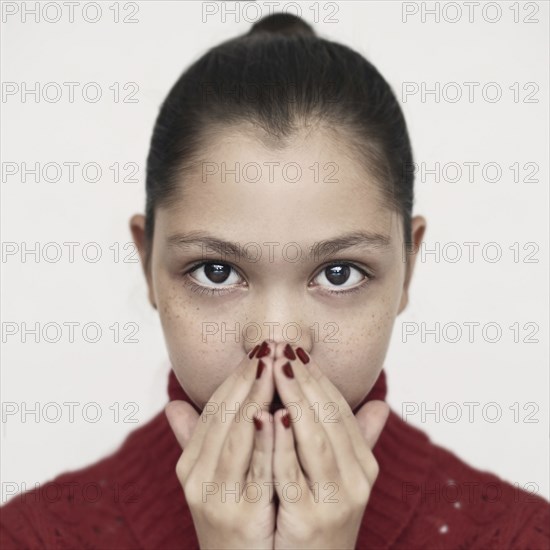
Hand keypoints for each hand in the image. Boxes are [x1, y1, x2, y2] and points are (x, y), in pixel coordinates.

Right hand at [165, 340, 277, 549]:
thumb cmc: (233, 519)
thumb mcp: (212, 479)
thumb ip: (199, 440)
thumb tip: (173, 405)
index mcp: (192, 462)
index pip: (214, 407)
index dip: (236, 377)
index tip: (258, 350)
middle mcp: (196, 475)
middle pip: (222, 414)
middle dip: (246, 377)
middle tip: (267, 346)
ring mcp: (213, 495)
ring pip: (233, 433)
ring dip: (253, 396)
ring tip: (271, 367)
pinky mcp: (236, 514)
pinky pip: (251, 470)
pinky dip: (261, 439)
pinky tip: (273, 414)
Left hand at [271, 343, 389, 549]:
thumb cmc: (319, 520)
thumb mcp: (341, 479)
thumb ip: (356, 440)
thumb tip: (380, 405)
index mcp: (362, 464)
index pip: (341, 409)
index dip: (319, 378)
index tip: (297, 351)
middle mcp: (356, 479)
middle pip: (330, 417)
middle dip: (306, 379)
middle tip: (285, 348)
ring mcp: (337, 500)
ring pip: (317, 438)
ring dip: (297, 399)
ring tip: (279, 368)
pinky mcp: (311, 520)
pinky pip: (294, 474)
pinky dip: (283, 442)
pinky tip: (272, 415)